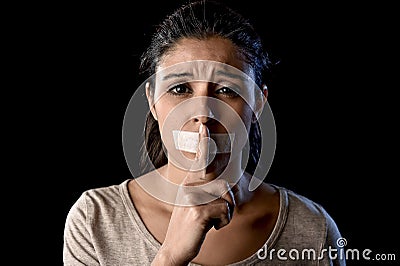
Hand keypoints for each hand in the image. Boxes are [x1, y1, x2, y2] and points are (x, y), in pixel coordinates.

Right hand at [152, 124, 234, 264]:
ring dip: (226, 215)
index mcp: (190, 183)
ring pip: (227, 199)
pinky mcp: (197, 211)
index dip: (203, 143)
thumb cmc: (190, 226)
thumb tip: (228, 185)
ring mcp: (192, 198)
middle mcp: (190, 187)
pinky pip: (225, 211)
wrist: (174, 248)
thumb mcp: (196, 205)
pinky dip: (223, 222)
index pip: (200, 160)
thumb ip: (207, 192)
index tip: (203, 127)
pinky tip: (210, 227)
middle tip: (215, 216)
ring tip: (211, 222)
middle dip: (227, 203)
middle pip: (225, 185)